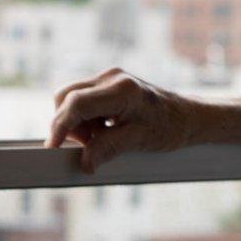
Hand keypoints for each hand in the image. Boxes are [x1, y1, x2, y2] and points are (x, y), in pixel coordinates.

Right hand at [45, 68, 189, 173]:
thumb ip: (109, 149)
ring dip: (79, 123)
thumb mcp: (139, 140)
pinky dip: (86, 118)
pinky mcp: (108, 83)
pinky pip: (82, 99)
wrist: (187, 117)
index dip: (61, 125)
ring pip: (71, 98)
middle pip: (67, 97)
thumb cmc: (170, 127)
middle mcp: (112, 77)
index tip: (53, 146)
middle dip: (70, 125)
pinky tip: (104, 129)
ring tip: (101, 137)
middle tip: (89, 145)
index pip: (77, 103)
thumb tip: (84, 163)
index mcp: (122, 90)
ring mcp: (109, 78)